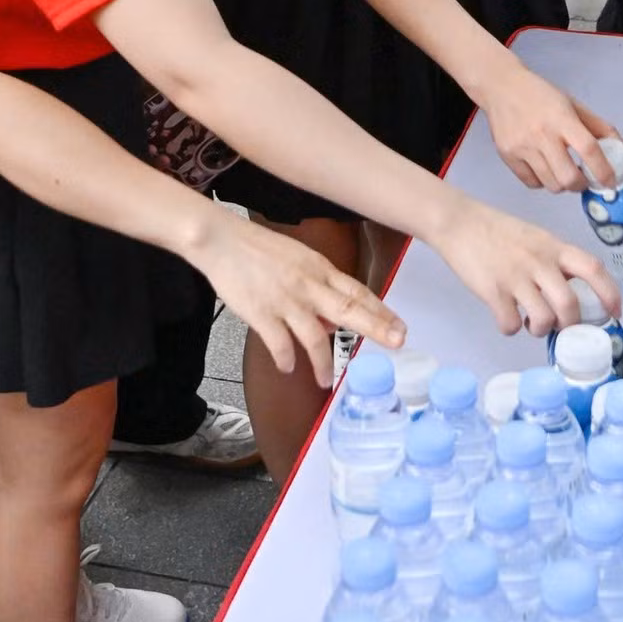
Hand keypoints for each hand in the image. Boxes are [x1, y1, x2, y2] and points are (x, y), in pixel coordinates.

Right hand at [187, 209, 404, 386]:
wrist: (222, 240)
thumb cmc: (259, 249)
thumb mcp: (299, 260)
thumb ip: (320, 286)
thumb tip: (335, 318)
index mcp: (319, 269)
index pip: (358, 291)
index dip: (380, 310)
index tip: (400, 326)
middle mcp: (308, 285)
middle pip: (348, 309)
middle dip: (375, 327)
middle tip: (397, 342)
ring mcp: (285, 300)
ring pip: (315, 336)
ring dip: (324, 362)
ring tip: (327, 381)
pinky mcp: (261, 314)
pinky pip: (280, 343)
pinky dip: (286, 359)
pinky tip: (288, 368)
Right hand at [431, 194, 622, 336]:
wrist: (459, 222)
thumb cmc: (498, 231)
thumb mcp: (536, 237)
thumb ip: (556, 259)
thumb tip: (573, 289)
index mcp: (554, 246)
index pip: (593, 269)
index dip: (609, 293)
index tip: (614, 313)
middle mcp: (539, 261)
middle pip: (569, 304)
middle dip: (569, 324)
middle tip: (560, 325)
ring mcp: (515, 277)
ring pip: (543, 319)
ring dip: (540, 329)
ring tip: (531, 322)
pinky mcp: (492, 291)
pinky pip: (510, 324)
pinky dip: (511, 328)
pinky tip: (507, 317)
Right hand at [485, 64, 618, 192]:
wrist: (501, 87)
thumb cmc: (542, 95)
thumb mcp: (574, 105)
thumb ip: (601, 129)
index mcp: (562, 118)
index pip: (588, 149)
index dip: (604, 170)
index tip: (611, 182)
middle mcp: (542, 134)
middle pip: (568, 177)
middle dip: (581, 185)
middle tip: (584, 179)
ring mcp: (522, 147)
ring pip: (551, 185)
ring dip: (563, 185)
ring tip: (563, 172)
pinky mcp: (507, 156)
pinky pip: (532, 183)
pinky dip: (543, 182)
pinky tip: (545, 169)